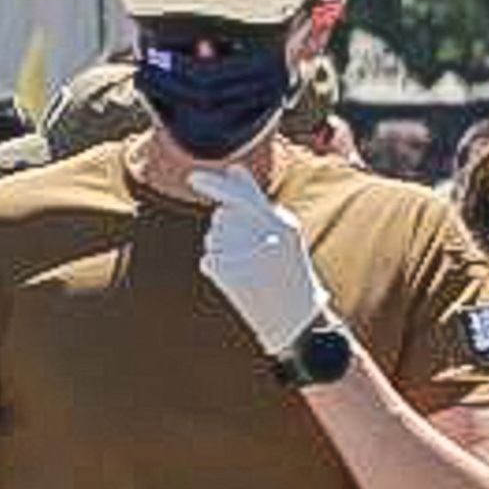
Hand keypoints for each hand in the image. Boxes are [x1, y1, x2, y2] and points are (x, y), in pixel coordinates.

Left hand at [194, 172, 327, 352]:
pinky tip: (238, 280)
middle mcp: (263, 238)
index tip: (192, 176)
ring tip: (249, 268)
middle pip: (223, 216)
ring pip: (213, 237)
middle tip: (251, 252)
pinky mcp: (228, 275)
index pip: (242, 195)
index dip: (215, 183)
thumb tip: (233, 168)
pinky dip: (218, 267)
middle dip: (228, 227)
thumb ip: (259, 201)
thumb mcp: (285, 232)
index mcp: (282, 225)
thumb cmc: (291, 272)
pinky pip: (209, 258)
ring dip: (223, 247)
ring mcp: (244, 258)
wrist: (295, 321)